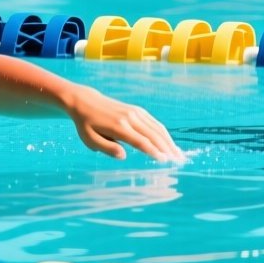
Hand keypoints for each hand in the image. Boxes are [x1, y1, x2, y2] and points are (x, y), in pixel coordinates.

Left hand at [61, 85, 184, 161]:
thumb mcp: (89, 139)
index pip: (140, 141)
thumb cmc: (86, 124)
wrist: (85, 102)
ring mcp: (135, 112)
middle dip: (167, 148)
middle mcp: (129, 117)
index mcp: (118, 126)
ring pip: (156, 128)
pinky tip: (169, 142)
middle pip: (153, 135)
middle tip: (178, 161)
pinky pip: (154, 122)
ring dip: (169, 141)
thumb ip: (106, 148)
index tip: (164, 160)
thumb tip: (124, 155)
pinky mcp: (137, 110)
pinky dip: (163, 133)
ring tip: (178, 154)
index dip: (153, 151)